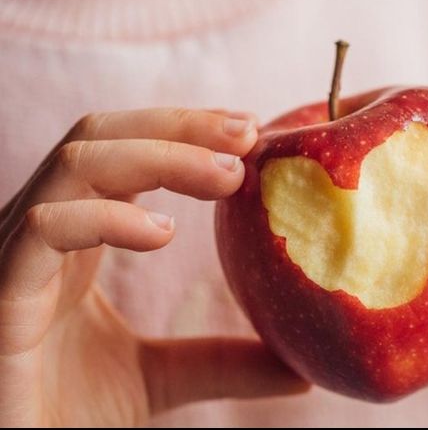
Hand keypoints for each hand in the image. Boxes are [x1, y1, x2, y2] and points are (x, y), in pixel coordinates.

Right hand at [0, 109, 307, 426]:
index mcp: (76, 237)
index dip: (185, 131)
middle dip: (180, 126)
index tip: (251, 132)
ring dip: (160, 155)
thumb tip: (299, 367)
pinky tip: (162, 233)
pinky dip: (107, 217)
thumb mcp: (159, 378)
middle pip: (102, 137)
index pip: (124, 151)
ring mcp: (14, 254)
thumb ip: (221, 362)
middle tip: (248, 133)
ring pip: (77, 164)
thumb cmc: (59, 415)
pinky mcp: (0, 292)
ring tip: (228, 175)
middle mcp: (41, 231)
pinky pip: (45, 227)